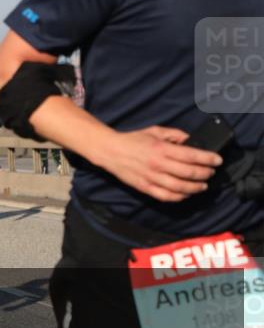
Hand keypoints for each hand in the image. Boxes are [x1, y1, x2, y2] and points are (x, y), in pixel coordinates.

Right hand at [97, 126, 222, 202]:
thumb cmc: (132, 140)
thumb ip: (174, 134)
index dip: (208, 159)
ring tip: (202, 186)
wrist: (109, 150)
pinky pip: (166, 196)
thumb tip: (190, 141)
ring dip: (195, 188)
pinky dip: (179, 197)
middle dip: (205, 174)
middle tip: (211, 173)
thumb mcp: (154, 131)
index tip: (217, 160)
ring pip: (180, 188)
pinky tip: (186, 194)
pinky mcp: (145, 187)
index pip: (191, 155)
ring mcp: (151, 177)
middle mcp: (158, 164)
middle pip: (189, 173)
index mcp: (161, 148)